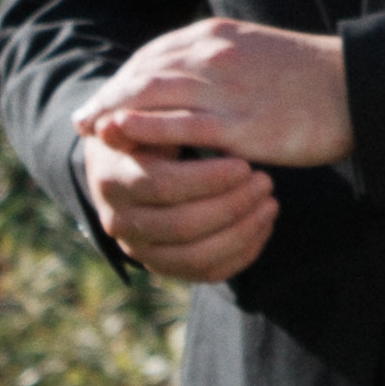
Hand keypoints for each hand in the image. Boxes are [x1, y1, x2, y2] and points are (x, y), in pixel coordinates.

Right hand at [77, 107, 277, 282]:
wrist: (133, 159)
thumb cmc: (148, 125)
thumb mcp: (146, 112)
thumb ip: (148, 113)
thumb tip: (122, 117)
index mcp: (113, 179)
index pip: (162, 186)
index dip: (208, 178)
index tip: (244, 164)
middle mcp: (119, 221)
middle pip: (182, 226)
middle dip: (232, 205)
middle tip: (266, 182)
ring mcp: (140, 249)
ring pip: (196, 256)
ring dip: (242, 230)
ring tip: (271, 201)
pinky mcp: (164, 266)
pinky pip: (206, 273)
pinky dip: (242, 252)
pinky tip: (263, 225)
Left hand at [101, 11, 353, 172]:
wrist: (359, 88)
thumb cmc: (313, 79)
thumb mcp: (259, 54)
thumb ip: (223, 61)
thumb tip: (194, 80)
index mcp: (218, 35)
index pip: (153, 54)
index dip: (121, 78)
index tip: (102, 101)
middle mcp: (214, 54)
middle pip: (142, 72)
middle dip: (107, 96)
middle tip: (83, 122)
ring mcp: (224, 87)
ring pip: (150, 94)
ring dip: (114, 112)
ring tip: (92, 133)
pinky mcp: (238, 123)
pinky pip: (178, 125)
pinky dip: (144, 129)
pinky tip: (122, 138)